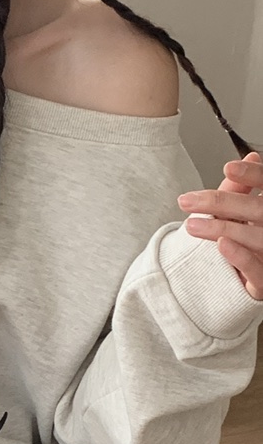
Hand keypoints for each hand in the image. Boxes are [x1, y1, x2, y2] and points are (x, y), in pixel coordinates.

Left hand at [178, 151, 262, 300]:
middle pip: (257, 210)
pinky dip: (240, 256)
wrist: (252, 285)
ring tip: (192, 225)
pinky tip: (222, 244)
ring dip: (221, 228)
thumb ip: (241, 191)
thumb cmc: (250, 246)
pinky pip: (256, 269)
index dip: (254, 176)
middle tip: (187, 201)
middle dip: (222, 203)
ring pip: (255, 238)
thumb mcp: (243, 216)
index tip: (228, 167)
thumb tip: (250, 157)